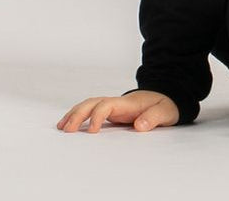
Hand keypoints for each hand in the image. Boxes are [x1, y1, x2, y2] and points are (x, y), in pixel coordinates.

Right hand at [57, 90, 176, 132]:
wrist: (167, 97)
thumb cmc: (166, 105)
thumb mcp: (166, 112)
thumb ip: (154, 117)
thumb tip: (139, 126)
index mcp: (128, 103)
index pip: (106, 106)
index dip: (97, 116)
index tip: (91, 131)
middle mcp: (117, 102)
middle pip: (92, 103)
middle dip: (77, 114)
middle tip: (66, 129)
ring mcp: (114, 106)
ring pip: (89, 106)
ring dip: (74, 114)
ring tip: (61, 127)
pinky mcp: (113, 112)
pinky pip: (92, 111)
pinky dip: (80, 116)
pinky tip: (70, 125)